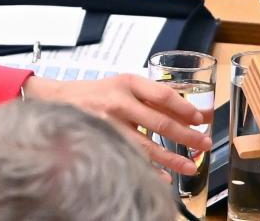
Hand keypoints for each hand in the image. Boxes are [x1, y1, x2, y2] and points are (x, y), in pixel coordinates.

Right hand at [23, 74, 212, 175]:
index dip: (186, 108)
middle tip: (205, 144)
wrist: (54, 99)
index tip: (201, 119)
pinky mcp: (101, 139)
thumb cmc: (93, 92)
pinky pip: (130, 157)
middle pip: (161, 122)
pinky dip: (149, 169)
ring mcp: (108, 123)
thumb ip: (152, 96)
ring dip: (173, 158)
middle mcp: (118, 101)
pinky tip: (163, 176)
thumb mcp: (122, 85)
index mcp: (127, 83)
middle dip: (188, 136)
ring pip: (148, 145)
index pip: (164, 95)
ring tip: (191, 166)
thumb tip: (190, 111)